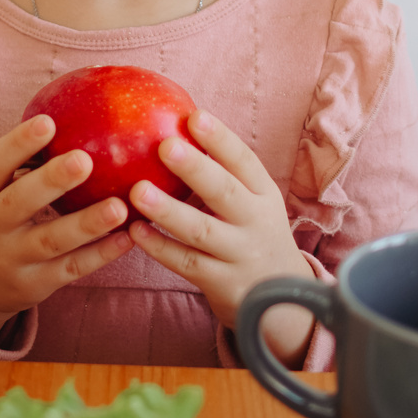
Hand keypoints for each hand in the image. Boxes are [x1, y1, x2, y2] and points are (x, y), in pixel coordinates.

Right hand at [0, 114, 132, 340]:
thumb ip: (25, 162)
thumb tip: (78, 111)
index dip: (17, 144)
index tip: (48, 122)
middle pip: (18, 203)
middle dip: (50, 182)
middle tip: (84, 160)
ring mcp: (12, 259)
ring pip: (51, 241)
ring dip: (86, 223)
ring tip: (120, 205)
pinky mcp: (35, 284)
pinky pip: (72, 269)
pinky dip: (100, 254)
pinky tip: (128, 237)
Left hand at [127, 109, 316, 361]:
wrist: (281, 300)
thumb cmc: (251, 235)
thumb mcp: (253, 203)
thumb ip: (223, 174)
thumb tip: (175, 126)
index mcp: (264, 194)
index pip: (245, 162)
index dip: (221, 139)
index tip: (195, 116)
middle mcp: (256, 222)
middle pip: (225, 192)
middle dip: (195, 168)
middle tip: (165, 145)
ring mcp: (241, 254)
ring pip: (201, 231)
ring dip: (168, 211)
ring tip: (138, 191)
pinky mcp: (223, 283)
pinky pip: (187, 263)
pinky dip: (160, 247)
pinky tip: (135, 231)